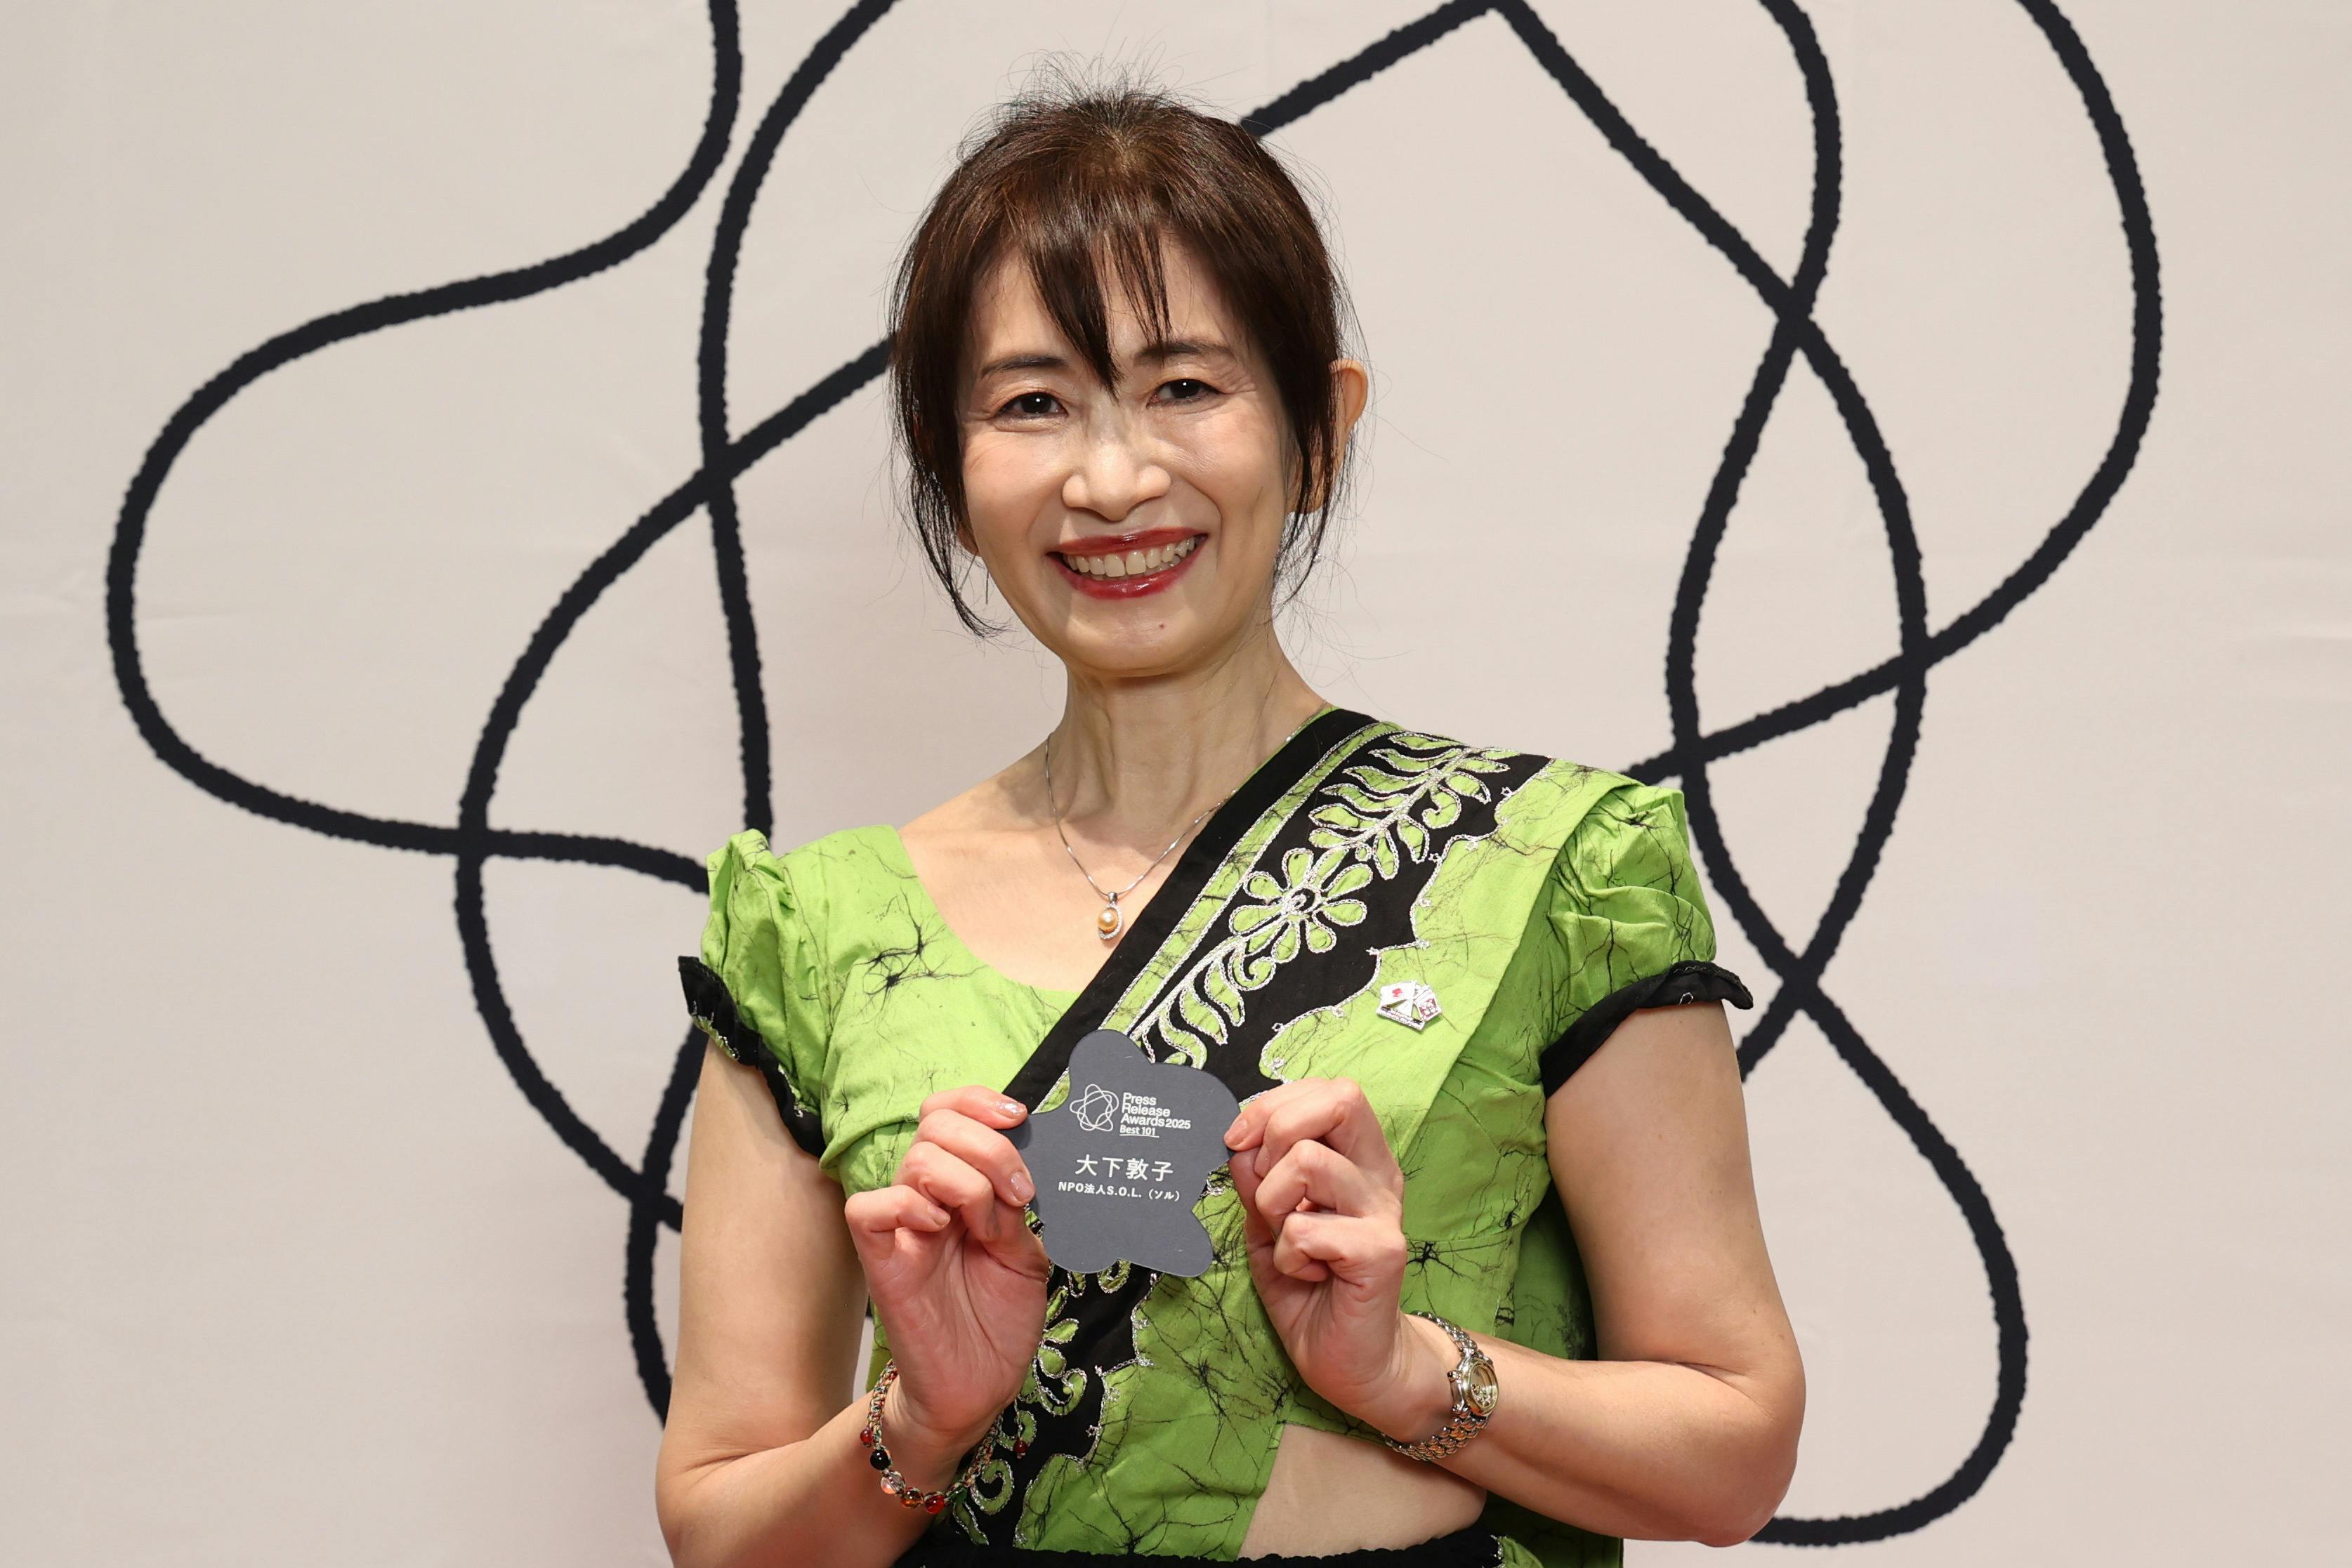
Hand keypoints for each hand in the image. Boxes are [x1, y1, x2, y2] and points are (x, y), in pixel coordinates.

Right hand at [842, 1086, 1050, 1456]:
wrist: (978, 1387)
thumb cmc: (998, 1320)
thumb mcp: (1028, 1252)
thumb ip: (1020, 1206)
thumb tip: (1025, 1163)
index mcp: (961, 1185)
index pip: (948, 1112)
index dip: (976, 1100)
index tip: (1018, 1116)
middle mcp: (928, 1197)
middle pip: (935, 1125)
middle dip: (988, 1148)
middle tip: (1019, 1195)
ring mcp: (903, 1227)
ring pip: (915, 1160)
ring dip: (966, 1183)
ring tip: (989, 1227)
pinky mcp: (881, 1260)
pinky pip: (868, 1208)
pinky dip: (908, 1205)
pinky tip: (940, 1228)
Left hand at [1224, 1077, 1438, 1435]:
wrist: (1356, 1362)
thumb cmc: (1313, 1290)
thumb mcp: (1269, 1224)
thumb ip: (1256, 1179)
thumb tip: (1235, 1139)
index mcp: (1357, 1160)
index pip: (1330, 1090)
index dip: (1274, 1104)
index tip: (1239, 1140)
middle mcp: (1378, 1176)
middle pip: (1340, 1098)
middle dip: (1277, 1131)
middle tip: (1267, 1191)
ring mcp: (1383, 1212)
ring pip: (1307, 1162)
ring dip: (1273, 1203)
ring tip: (1288, 1242)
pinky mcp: (1381, 1252)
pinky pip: (1307, 1228)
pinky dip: (1288, 1254)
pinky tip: (1308, 1276)